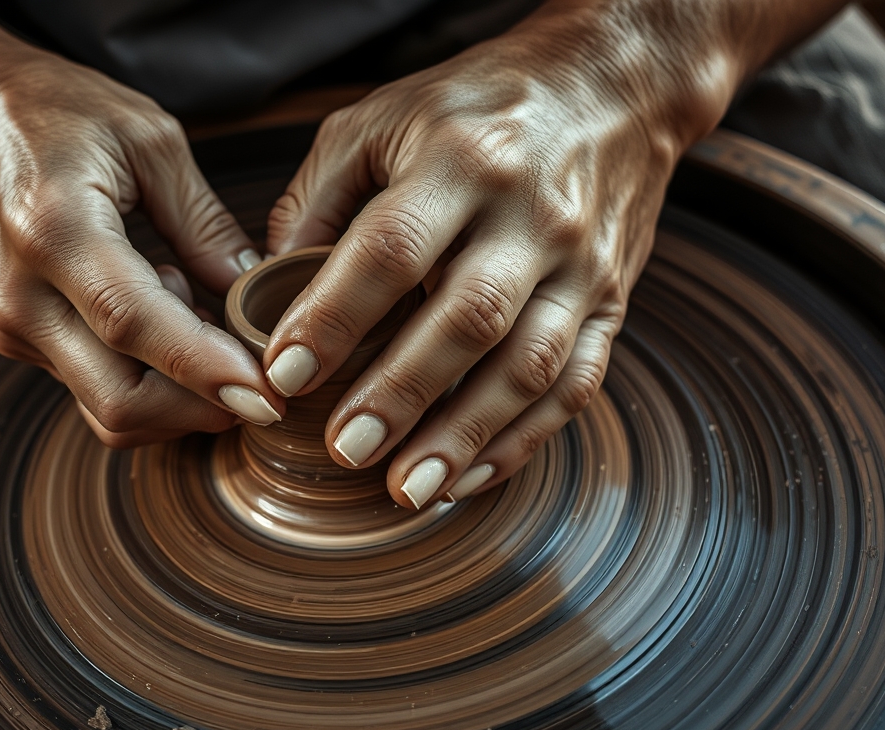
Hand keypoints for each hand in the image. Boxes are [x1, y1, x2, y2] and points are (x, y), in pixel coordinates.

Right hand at [0, 43, 282, 446]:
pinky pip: (94, 388)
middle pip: (119, 399)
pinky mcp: (17, 342)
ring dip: (175, 392)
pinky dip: (148, 375)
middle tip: (259, 379)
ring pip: (109, 409)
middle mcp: (23, 296)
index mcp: (54, 230)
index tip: (264, 395)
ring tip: (196, 310)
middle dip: (199, 409)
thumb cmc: (49, 112)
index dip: (203, 369)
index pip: (133, 324)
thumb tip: (253, 288)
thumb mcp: (148, 139)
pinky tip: (162, 311)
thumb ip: (204, 222)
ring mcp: (14, 328)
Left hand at [263, 3, 732, 506]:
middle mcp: (530, 214)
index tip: (286, 373)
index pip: (393, 249)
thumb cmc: (478, 105)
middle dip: (403, 393)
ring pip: (530, 365)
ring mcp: (580, 264)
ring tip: (408, 489)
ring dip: (467, 435)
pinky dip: (523, 439)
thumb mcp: (382, 118)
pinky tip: (469, 475)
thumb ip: (320, 198)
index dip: (337, 316)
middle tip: (346, 451)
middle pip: (468, 317)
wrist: (613, 85)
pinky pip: (577, 382)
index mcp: (461, 159)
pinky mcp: (612, 300)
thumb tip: (271, 287)